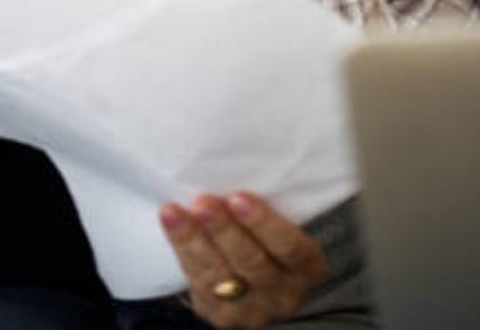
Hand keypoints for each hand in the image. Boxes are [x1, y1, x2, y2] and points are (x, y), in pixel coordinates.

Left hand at [160, 192, 325, 328]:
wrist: (258, 279)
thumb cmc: (273, 235)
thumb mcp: (286, 224)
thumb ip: (273, 205)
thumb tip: (238, 164)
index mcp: (307, 266)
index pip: (290, 247)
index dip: (263, 224)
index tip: (238, 198)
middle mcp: (283, 294)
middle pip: (251, 262)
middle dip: (223, 230)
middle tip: (203, 202)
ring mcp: (250, 310)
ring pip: (219, 276)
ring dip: (193, 241)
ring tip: (174, 212)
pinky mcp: (219, 315)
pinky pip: (198, 284)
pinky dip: (183, 252)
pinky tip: (172, 226)